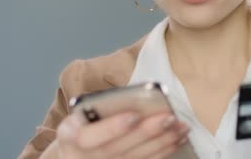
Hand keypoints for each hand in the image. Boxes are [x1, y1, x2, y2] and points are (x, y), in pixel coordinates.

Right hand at [55, 110, 188, 158]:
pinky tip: (178, 139)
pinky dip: (163, 151)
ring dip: (162, 142)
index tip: (134, 115)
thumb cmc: (85, 125)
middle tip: (168, 117)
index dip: (112, 128)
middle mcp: (82, 157)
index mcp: (69, 136)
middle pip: (116, 149)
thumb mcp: (84, 114)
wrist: (78, 152)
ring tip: (181, 126)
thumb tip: (140, 97)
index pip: (87, 137)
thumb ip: (104, 108)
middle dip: (146, 133)